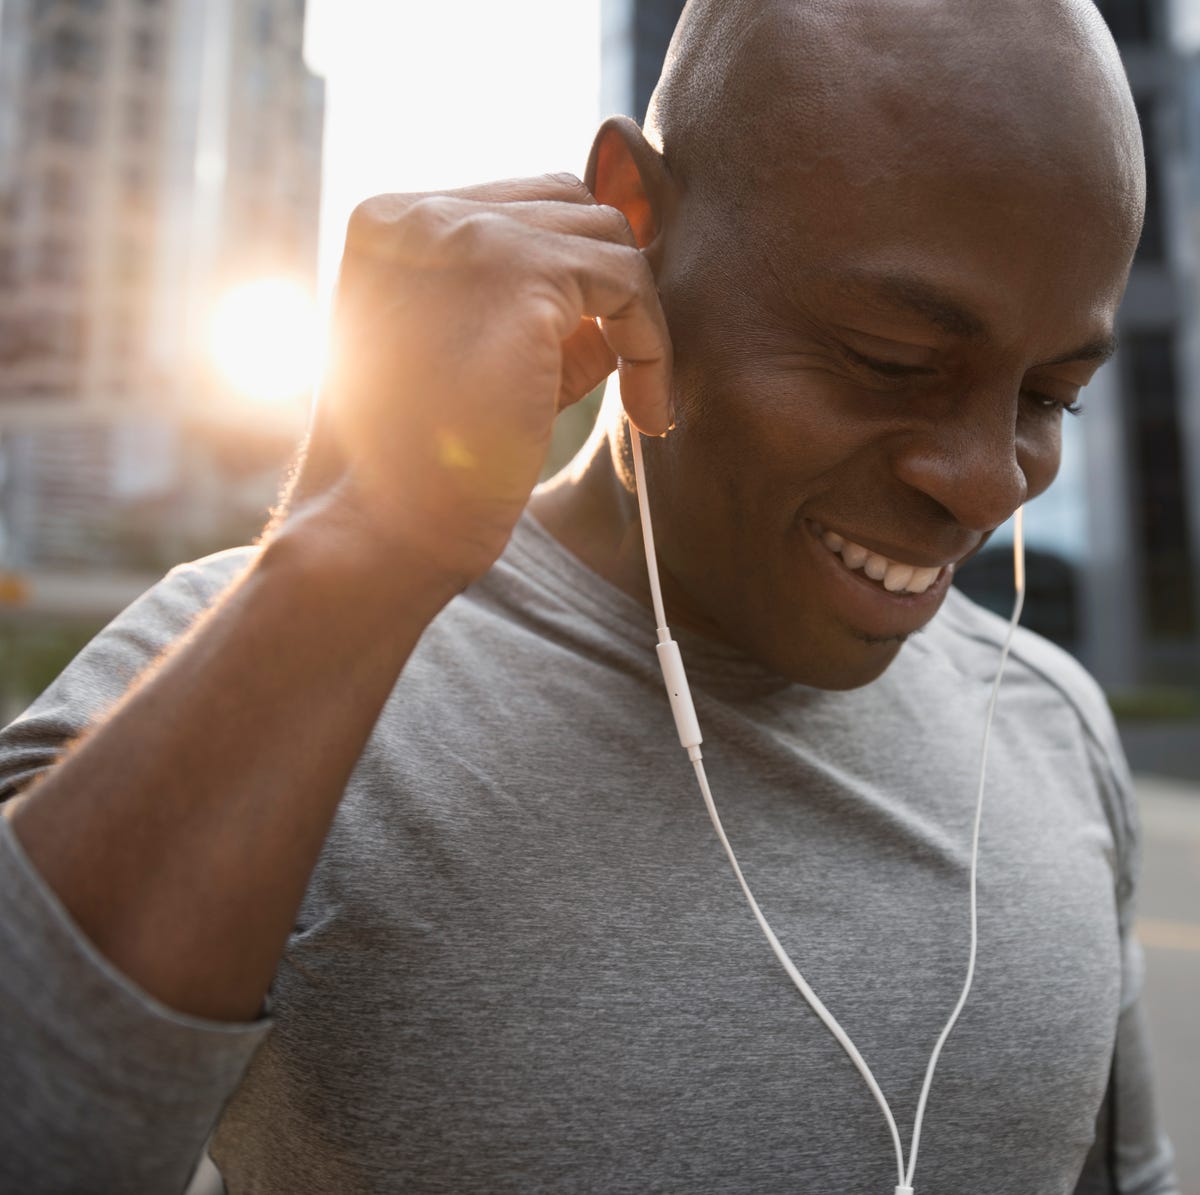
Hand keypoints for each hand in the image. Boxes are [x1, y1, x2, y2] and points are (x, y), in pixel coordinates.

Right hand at [292, 173, 672, 583]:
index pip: (517, 209)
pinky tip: (648, 410)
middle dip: (608, 281)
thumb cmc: (415, 468)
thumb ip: (533, 315)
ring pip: (608, 235)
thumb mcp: (469, 365)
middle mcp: (420, 213)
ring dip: (639, 315)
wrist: (379, 527)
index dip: (573, 275)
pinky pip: (630, 282)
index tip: (602, 348)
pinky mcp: (519, 275)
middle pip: (568, 203)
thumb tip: (621, 294)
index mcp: (390, 225)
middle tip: (632, 364)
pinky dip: (655, 345)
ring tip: (642, 396)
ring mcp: (466, 233)